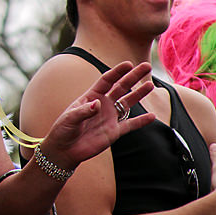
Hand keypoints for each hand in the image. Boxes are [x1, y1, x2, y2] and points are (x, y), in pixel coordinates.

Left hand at [38, 61, 154, 169]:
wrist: (65, 150)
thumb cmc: (63, 130)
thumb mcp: (70, 118)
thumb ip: (84, 111)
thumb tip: (97, 104)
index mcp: (91, 96)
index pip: (106, 81)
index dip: (117, 72)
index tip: (128, 64)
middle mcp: (103, 104)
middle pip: (121, 87)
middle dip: (133, 77)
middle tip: (146, 67)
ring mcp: (110, 117)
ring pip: (127, 103)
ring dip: (139, 94)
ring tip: (150, 85)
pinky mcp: (114, 132)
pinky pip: (130, 125)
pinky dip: (141, 121)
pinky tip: (152, 116)